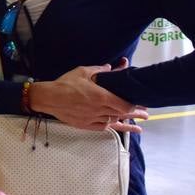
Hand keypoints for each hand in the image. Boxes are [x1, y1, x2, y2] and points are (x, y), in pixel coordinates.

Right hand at [32, 65, 147, 133]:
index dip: (134, 106)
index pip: (124, 105)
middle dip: (135, 115)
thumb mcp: (83, 72)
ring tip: (137, 126)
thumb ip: (100, 70)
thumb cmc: (65, 84)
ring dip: (126, 123)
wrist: (49, 98)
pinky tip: (117, 126)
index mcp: (101, 96)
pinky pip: (102, 127)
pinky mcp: (85, 124)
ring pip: (113, 122)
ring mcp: (92, 118)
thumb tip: (111, 67)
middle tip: (146, 115)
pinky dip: (111, 127)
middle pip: (122, 114)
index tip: (142, 105)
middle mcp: (99, 110)